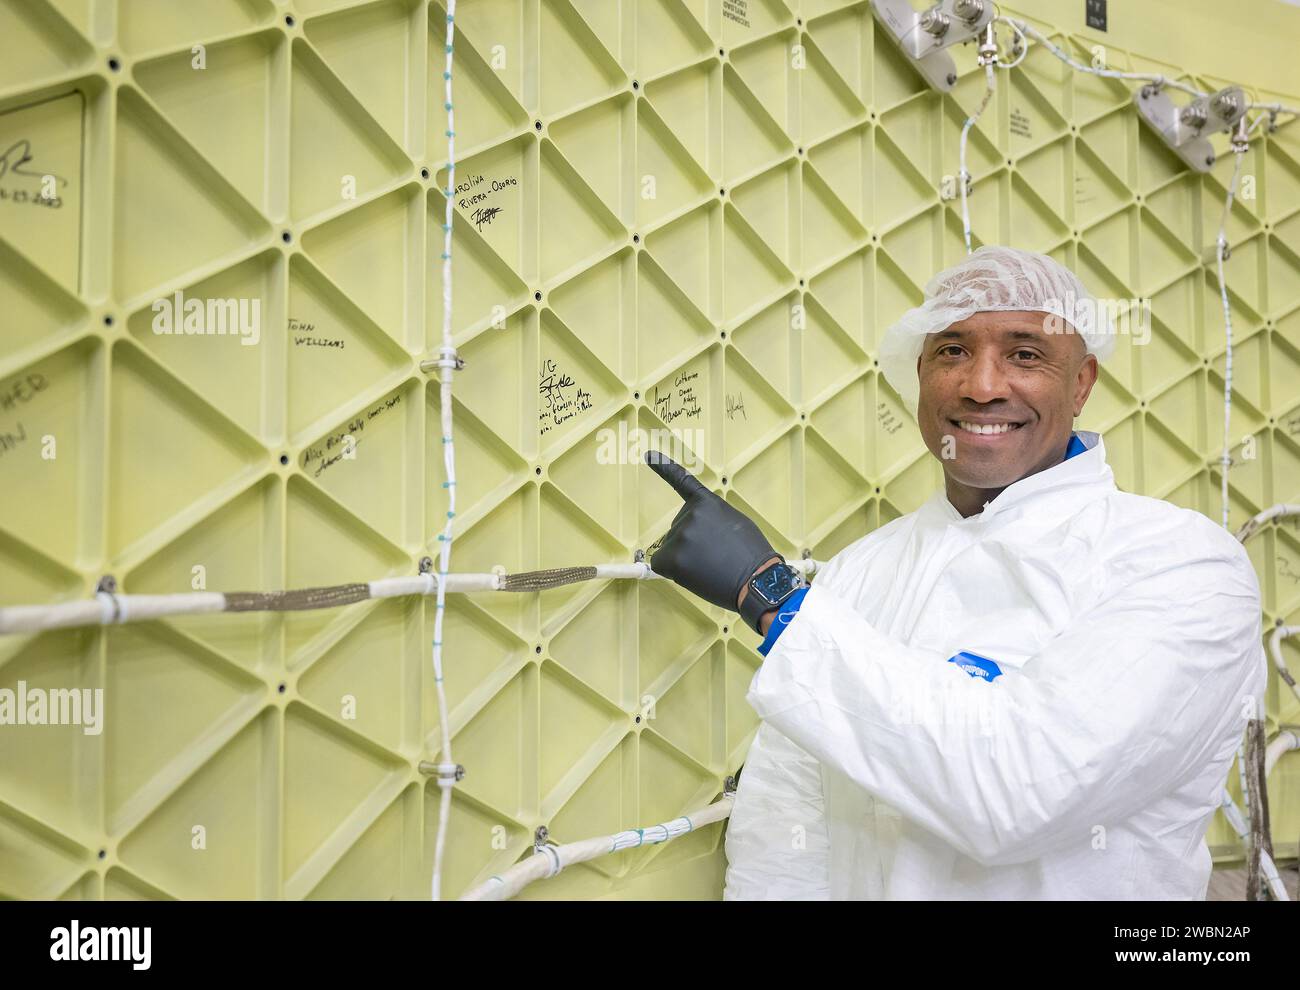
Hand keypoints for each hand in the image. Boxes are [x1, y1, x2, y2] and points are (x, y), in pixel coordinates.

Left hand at [644, 451, 779, 612]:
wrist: (757, 581)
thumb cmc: (751, 557)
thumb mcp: (736, 523)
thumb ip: (713, 520)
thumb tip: (700, 533)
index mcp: (708, 503)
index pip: (683, 481)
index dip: (664, 468)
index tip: (649, 455)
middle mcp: (690, 514)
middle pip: (678, 529)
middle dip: (691, 544)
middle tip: (716, 557)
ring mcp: (680, 535)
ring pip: (671, 549)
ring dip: (685, 559)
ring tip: (711, 567)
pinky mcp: (672, 557)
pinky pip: (661, 564)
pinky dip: (673, 571)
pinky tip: (694, 575)